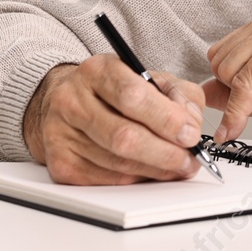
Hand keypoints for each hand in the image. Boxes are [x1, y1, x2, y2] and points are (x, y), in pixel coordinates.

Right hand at [23, 55, 205, 184]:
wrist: (68, 102)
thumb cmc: (115, 90)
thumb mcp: (150, 78)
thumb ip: (179, 95)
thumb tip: (192, 126)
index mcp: (98, 70)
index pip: (133, 97)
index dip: (166, 120)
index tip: (191, 134)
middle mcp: (72, 100)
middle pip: (123, 136)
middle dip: (165, 153)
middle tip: (190, 160)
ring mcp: (61, 133)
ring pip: (117, 163)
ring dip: (155, 170)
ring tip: (178, 167)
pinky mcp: (59, 163)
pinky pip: (106, 180)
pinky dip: (136, 179)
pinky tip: (151, 171)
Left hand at [203, 4, 251, 142]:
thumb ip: (237, 90)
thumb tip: (204, 92)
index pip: (222, 52)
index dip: (234, 82)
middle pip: (219, 60)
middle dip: (241, 88)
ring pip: (226, 71)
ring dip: (251, 94)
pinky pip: (242, 84)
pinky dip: (239, 111)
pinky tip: (241, 124)